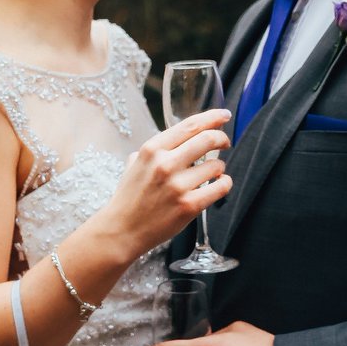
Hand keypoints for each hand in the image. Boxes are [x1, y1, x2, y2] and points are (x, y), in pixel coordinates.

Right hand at [97, 109, 231, 260]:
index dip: (212, 117)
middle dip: (222, 138)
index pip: (190, 125)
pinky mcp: (189, 206)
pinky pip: (220, 187)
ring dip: (220, 167)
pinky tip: (219, 184)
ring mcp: (178, 185)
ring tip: (213, 172)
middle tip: (225, 143)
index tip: (223, 115)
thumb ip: (157, 149)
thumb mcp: (135, 163)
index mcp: (152, 149)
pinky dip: (225, 183)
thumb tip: (181, 138)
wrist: (122, 230)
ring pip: (217, 165)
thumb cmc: (129, 197)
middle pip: (207, 139)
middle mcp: (165, 163)